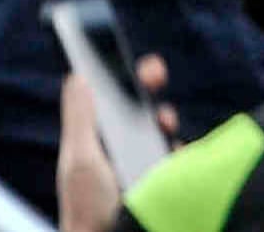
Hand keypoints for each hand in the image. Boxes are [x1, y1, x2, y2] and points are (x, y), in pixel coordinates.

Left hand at [56, 55, 178, 231]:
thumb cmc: (88, 209)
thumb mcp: (82, 160)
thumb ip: (81, 118)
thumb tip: (78, 75)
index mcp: (97, 143)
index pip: (108, 100)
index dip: (117, 76)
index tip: (125, 54)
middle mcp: (122, 154)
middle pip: (138, 110)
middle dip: (147, 88)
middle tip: (153, 72)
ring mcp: (146, 171)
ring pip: (162, 134)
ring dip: (165, 120)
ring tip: (163, 121)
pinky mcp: (167, 187)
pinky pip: (183, 163)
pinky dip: (185, 153)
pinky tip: (179, 152)